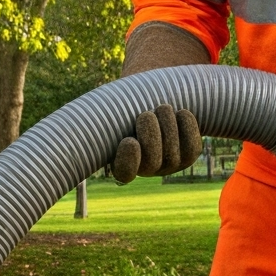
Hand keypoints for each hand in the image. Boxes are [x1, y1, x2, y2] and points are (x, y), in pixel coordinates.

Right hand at [112, 22, 208, 183]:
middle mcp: (147, 169)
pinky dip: (187, 128)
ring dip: (167, 126)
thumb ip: (106, 113)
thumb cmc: (128, 104)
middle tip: (146, 114)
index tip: (129, 140)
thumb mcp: (114, 107)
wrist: (156, 102)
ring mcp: (170, 164)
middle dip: (151, 136)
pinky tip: (181, 113)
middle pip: (152, 162)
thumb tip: (83, 110)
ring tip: (162, 107)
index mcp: (122, 162)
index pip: (124, 173)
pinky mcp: (189, 155)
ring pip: (172, 153)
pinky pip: (192, 147)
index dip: (128, 162)